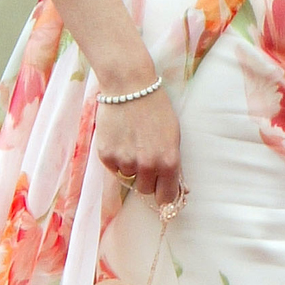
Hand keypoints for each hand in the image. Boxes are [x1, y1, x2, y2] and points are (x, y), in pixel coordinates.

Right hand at [95, 87, 184, 205]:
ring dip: (130, 166)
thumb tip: (177, 190)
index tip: (161, 190)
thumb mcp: (173, 136)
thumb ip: (173, 164)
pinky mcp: (106, 156)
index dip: (164, 194)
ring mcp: (125, 161)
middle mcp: (147, 165)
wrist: (129, 86)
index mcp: (169, 162)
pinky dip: (117, 158)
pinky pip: (114, 168)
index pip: (166, 198)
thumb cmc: (156, 109)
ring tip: (132, 142)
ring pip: (128, 179)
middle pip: (145, 190)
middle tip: (145, 158)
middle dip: (147, 179)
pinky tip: (121, 138)